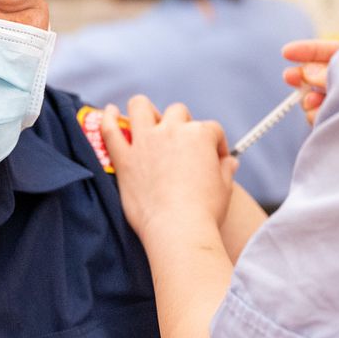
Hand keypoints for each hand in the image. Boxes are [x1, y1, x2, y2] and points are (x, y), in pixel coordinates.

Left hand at [101, 96, 237, 238]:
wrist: (178, 230)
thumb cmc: (205, 212)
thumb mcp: (224, 189)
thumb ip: (225, 170)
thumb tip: (230, 162)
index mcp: (200, 136)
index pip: (211, 129)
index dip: (215, 143)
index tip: (215, 158)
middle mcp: (172, 131)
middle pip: (177, 112)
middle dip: (182, 124)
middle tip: (180, 143)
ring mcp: (145, 141)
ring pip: (141, 107)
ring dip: (145, 110)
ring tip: (147, 119)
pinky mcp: (124, 158)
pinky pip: (110, 130)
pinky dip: (108, 117)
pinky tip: (110, 111)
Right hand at [282, 39, 338, 124]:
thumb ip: (327, 72)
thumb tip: (306, 73)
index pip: (331, 51)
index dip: (308, 51)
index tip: (286, 52)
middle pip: (319, 76)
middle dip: (303, 77)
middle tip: (289, 77)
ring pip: (317, 98)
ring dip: (310, 100)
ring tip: (313, 102)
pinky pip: (321, 117)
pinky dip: (317, 116)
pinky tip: (323, 118)